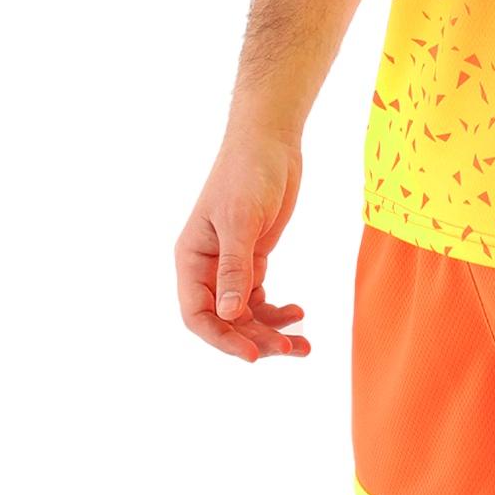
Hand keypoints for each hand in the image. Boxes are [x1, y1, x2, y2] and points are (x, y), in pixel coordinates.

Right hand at [175, 131, 310, 362]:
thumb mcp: (241, 219)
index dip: (222, 339)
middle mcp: (207, 267)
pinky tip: (298, 313)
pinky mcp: (254, 258)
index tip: (252, 354)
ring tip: (302, 344)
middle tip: (289, 348)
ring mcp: (231, 264)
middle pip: (225, 321)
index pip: (197, 314)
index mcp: (191, 259)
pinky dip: (277, 311)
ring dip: (270, 331)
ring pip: (245, 314)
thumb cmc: (248, 172)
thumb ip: (235, 267)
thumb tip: (229, 315)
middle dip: (255, 339)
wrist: (271, 141)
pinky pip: (259, 298)